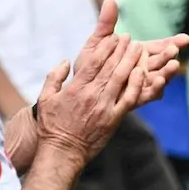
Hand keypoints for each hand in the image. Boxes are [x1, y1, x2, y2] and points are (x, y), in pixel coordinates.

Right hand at [37, 28, 144, 163]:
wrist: (62, 152)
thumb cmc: (52, 126)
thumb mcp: (46, 99)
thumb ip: (54, 77)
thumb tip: (65, 61)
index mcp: (75, 88)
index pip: (94, 62)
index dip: (105, 47)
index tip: (113, 37)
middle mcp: (91, 95)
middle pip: (110, 66)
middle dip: (121, 49)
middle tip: (128, 37)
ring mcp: (104, 107)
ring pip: (121, 78)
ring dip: (131, 61)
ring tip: (138, 48)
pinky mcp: (114, 118)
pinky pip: (128, 98)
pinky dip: (137, 84)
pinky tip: (142, 72)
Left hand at [76, 0, 188, 104]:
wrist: (78, 89)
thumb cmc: (90, 64)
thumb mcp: (98, 42)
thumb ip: (107, 23)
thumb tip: (110, 0)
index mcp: (138, 54)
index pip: (160, 47)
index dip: (173, 42)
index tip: (185, 39)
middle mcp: (143, 69)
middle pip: (162, 62)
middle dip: (169, 56)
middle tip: (175, 50)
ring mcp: (140, 84)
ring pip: (159, 78)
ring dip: (167, 72)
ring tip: (173, 66)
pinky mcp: (133, 98)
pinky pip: (147, 95)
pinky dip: (155, 89)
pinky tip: (159, 82)